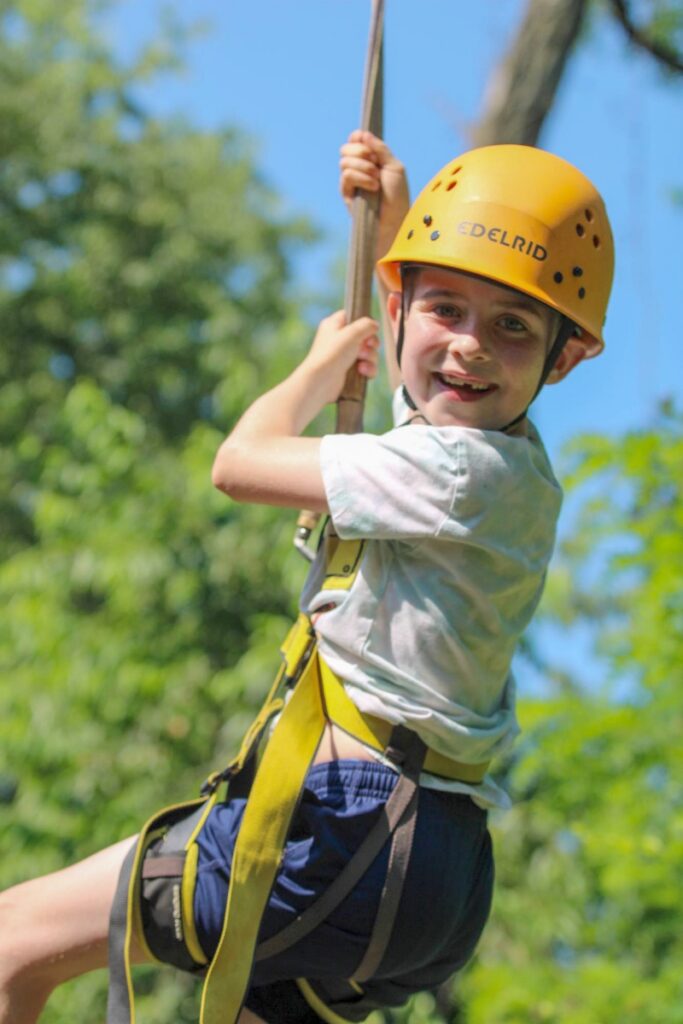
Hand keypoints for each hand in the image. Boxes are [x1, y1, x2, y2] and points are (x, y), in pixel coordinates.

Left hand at [300, 310, 379, 405]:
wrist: (321, 382)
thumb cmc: (332, 354)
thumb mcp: (352, 333)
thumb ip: (367, 325)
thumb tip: (375, 325)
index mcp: (334, 325)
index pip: (353, 316)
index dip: (363, 323)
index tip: (369, 329)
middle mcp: (339, 339)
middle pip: (365, 336)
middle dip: (370, 343)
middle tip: (365, 348)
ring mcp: (344, 356)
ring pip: (369, 352)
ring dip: (370, 357)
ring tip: (361, 363)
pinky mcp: (349, 371)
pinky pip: (367, 366)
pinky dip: (368, 369)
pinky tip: (362, 371)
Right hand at [340, 130, 409, 260]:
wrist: (394, 219)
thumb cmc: (397, 195)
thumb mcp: (394, 167)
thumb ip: (380, 148)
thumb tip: (363, 134)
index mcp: (370, 159)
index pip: (355, 140)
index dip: (358, 138)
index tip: (369, 144)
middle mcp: (358, 168)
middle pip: (346, 148)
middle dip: (361, 151)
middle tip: (375, 163)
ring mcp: (351, 181)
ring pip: (344, 161)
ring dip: (363, 166)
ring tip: (377, 179)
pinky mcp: (346, 193)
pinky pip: (346, 175)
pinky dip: (361, 177)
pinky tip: (373, 187)